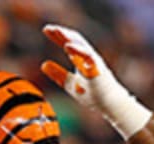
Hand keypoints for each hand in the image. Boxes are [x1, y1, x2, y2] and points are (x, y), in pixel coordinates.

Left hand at [41, 24, 152, 138]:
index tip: (46, 30)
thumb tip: (43, 64)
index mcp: (82, 58)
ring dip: (69, 38)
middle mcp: (88, 56)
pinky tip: (67, 46)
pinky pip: (88, 56)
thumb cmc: (93, 93)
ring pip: (81, 45)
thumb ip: (57, 74)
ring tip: (56, 32)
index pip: (69, 43)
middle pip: (75, 40)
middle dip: (62, 33)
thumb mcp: (70, 83)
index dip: (57, 36)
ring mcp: (94, 61)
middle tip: (48, 28)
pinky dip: (78, 50)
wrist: (109, 104)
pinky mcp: (98, 68)